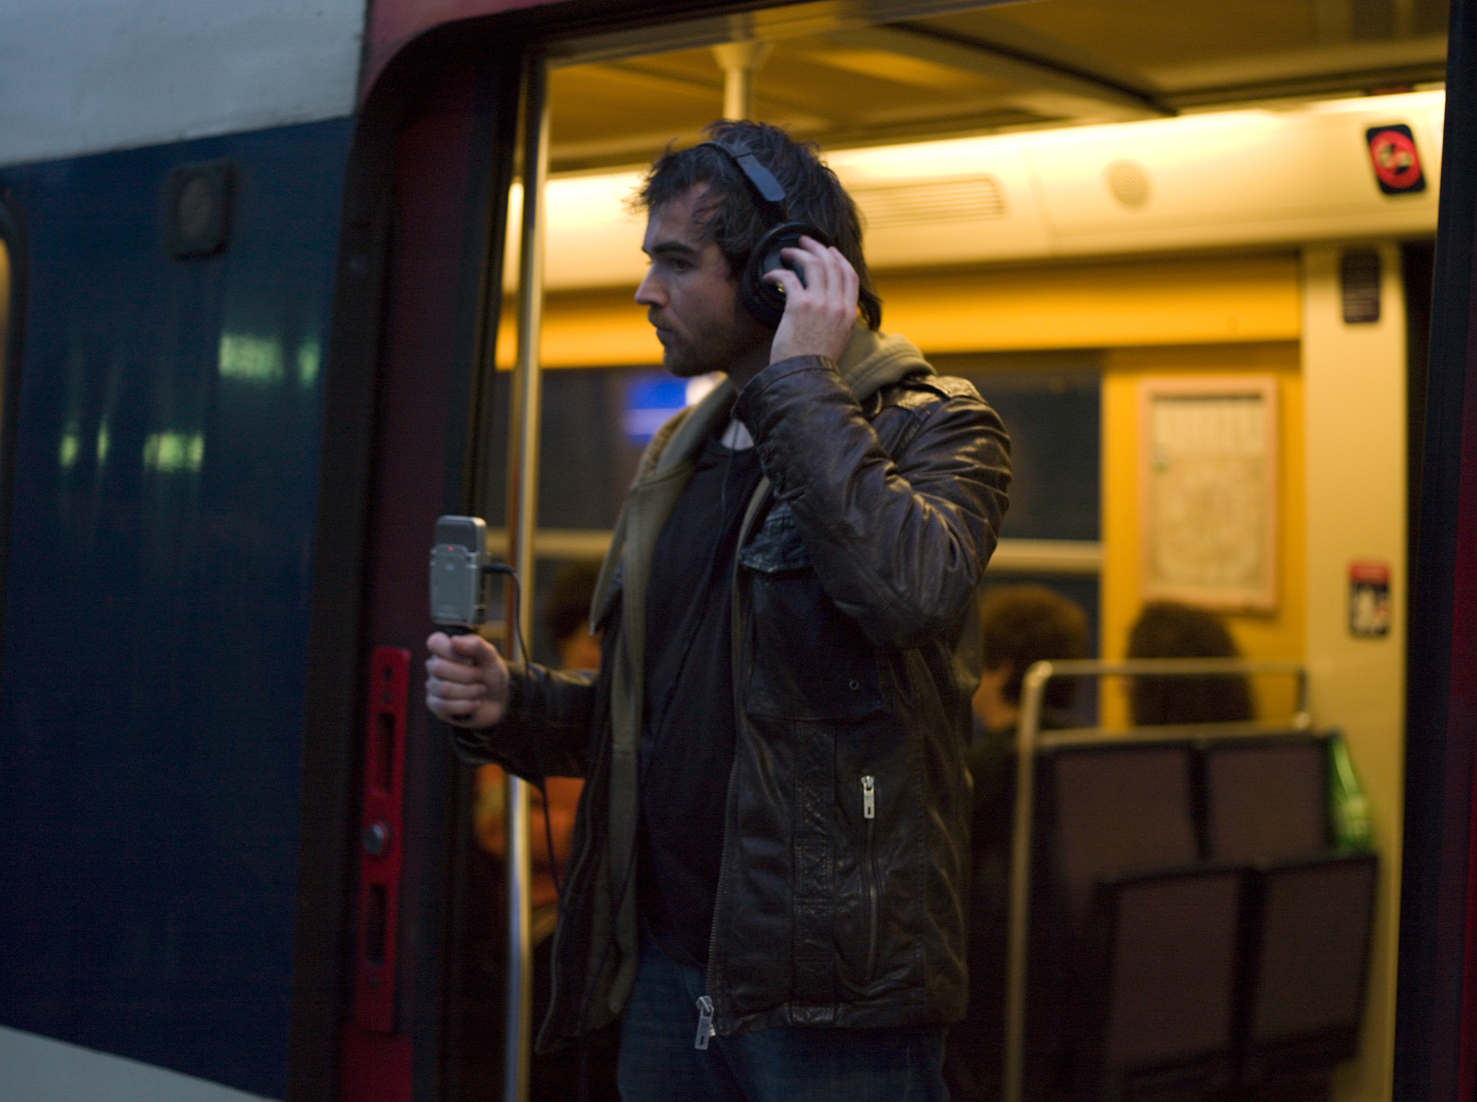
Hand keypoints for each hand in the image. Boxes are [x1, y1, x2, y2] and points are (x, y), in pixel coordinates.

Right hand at [425, 631, 509, 727]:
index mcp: (445, 649)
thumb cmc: (490, 673)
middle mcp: (434, 666)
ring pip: (444, 689)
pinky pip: (444, 706)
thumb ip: (476, 645)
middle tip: (481, 676)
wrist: (498, 699)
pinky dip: (466, 705)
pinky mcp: (435, 706)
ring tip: (482, 690)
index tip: (470, 659)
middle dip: (468, 675)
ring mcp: (433, 686)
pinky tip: (476, 703)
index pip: (434, 643)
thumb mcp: (490, 656)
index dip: (452, 652)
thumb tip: (454, 640)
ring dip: (471, 691)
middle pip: (439, 668)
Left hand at [766, 236, 859, 364]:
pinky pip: (789, 277)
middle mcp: (838, 305)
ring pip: (813, 264)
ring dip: (798, 253)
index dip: (839, 259)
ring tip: (786, 252)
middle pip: (832, 264)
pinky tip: (769, 276)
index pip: (850, 276)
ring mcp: (820, 304)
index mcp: (849, 314)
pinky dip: (777, 273)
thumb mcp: (836, 341)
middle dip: (817, 248)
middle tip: (804, 241)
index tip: (829, 251)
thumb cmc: (814, 365)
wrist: (805, 378)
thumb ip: (835, 321)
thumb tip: (825, 307)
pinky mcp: (800, 306)